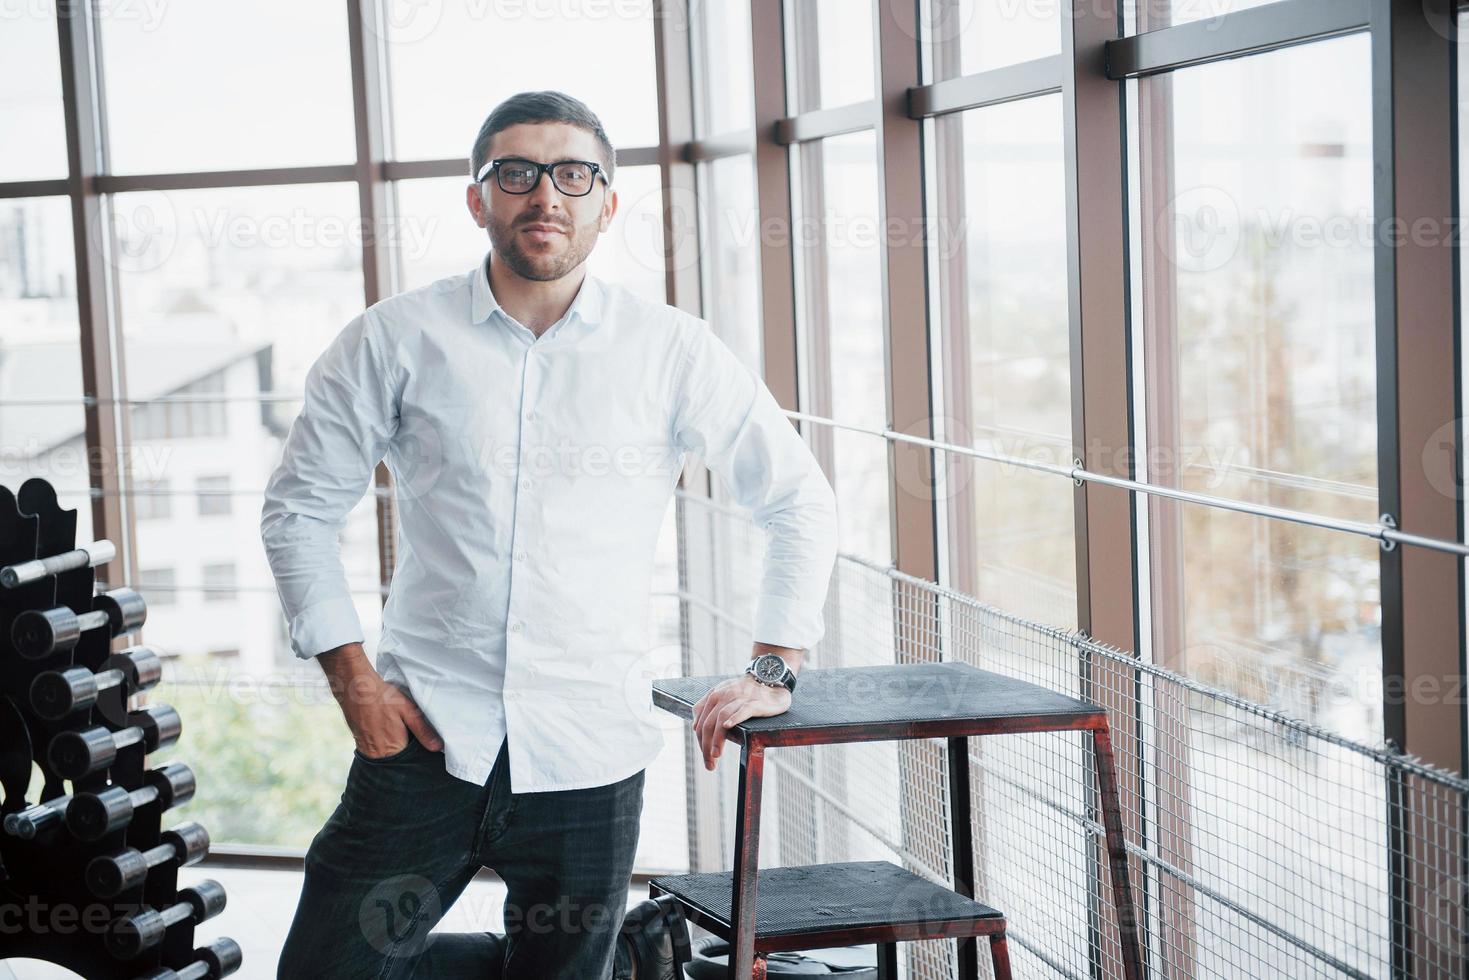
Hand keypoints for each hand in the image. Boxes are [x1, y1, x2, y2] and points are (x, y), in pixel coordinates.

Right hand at [318, 642, 443, 757]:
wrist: (356, 688)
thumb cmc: (383, 697)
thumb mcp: (408, 710)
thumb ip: (422, 730)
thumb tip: (437, 747)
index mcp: (394, 748)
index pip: (410, 761)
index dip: (417, 754)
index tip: (420, 746)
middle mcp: (379, 754)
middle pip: (397, 761)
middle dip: (405, 753)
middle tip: (408, 736)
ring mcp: (367, 751)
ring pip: (385, 757)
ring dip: (392, 750)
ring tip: (395, 733)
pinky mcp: (359, 745)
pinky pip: (374, 753)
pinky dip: (381, 746)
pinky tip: (384, 732)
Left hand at [692, 674, 790, 770]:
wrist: (769, 679)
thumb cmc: (746, 692)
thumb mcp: (724, 696)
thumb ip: (709, 709)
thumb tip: (695, 727)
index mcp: (714, 695)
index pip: (700, 721)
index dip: (700, 741)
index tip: (706, 756)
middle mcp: (723, 695)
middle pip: (708, 723)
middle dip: (706, 746)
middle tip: (710, 764)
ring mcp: (739, 697)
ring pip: (722, 718)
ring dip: (717, 739)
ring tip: (716, 755)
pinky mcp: (755, 702)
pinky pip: (742, 710)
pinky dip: (734, 718)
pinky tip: (728, 727)